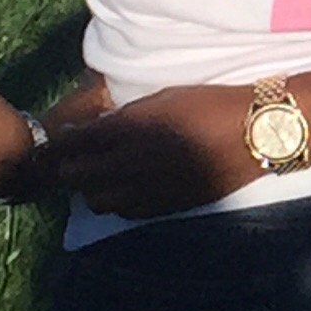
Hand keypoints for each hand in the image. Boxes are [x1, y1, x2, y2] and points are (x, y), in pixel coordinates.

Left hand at [40, 84, 257, 219]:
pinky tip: (129, 191)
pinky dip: (120, 203)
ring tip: (103, 179)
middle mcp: (133, 162)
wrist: (258, 131)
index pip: (73, 144)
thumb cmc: (212, 104)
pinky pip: (128, 212)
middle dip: (69, 169)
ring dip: (93, 190)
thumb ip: (127, 118)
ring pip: (98, 201)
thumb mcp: (164, 98)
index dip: (56, 147)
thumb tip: (95, 132)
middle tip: (75, 162)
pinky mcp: (169, 205)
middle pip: (76, 177)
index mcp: (131, 129)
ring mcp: (150, 187)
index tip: (52, 146)